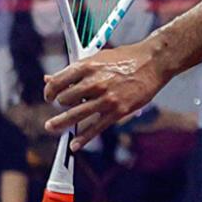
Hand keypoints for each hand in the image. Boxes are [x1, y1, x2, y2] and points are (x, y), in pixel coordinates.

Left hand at [43, 37, 167, 150]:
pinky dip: (83, 138)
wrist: (152, 62)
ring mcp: (105, 98)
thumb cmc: (125, 58)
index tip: (49, 96)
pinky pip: (96, 127)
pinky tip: (75, 144)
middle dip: (61, 104)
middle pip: (65, 99)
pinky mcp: (117, 111)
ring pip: (76, 114)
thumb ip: (74, 71)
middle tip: (62, 106)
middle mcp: (94, 82)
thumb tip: (50, 78)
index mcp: (87, 66)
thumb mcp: (97, 58)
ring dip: (61, 122)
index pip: (58, 81)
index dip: (50, 91)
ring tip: (51, 127)